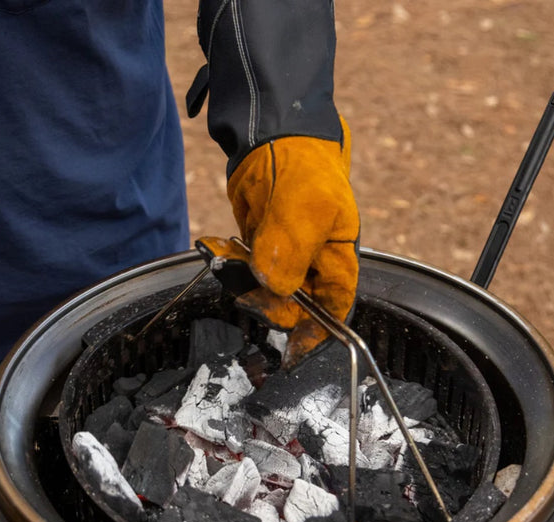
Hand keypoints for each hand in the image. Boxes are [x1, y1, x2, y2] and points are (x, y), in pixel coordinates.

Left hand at [197, 118, 359, 367]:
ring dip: (241, 282)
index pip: (333, 309)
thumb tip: (274, 290)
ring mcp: (284, 256)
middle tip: (245, 289)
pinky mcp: (259, 248)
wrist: (273, 136)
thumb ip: (290, 255)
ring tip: (225, 256)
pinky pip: (243, 271)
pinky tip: (217, 247)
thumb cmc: (304, 170)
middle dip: (267, 303)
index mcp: (336, 259)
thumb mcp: (304, 211)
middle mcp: (312, 264)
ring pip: (264, 290)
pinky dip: (227, 265)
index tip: (292, 353)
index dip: (317, 333)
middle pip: (294, 306)